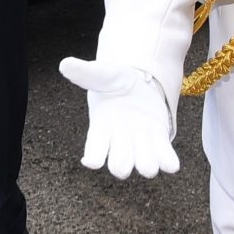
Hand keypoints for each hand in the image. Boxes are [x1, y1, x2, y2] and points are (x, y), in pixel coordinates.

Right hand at [59, 57, 177, 179]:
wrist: (139, 81)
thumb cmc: (115, 81)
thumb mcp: (103, 74)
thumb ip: (86, 73)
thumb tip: (65, 64)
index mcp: (101, 130)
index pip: (94, 155)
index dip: (94, 159)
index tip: (93, 159)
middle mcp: (120, 144)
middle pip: (120, 168)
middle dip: (124, 161)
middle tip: (128, 136)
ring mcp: (141, 146)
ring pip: (145, 168)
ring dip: (148, 161)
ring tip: (147, 138)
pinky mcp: (160, 143)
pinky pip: (167, 163)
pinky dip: (169, 163)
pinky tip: (168, 157)